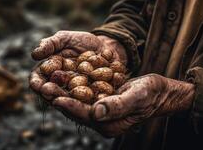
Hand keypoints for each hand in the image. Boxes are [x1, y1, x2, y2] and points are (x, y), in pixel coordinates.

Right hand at [29, 31, 126, 97]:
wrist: (105, 46)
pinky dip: (92, 98)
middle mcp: (62, 87)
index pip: (38, 80)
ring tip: (68, 97)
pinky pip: (92, 100)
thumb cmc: (81, 42)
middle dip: (50, 93)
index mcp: (50, 74)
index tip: (37, 84)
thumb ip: (50, 44)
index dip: (36, 83)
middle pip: (53, 94)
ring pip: (72, 100)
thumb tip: (34, 54)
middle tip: (48, 93)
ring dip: (69, 100)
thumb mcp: (64, 38)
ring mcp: (78, 94)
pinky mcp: (95, 97)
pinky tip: (93, 97)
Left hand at [52, 74, 194, 136]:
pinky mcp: (100, 104)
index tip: (55, 97)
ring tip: (47, 81)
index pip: (85, 116)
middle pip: (76, 110)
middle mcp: (102, 121)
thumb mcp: (136, 96)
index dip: (70, 106)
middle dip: (60, 99)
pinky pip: (82, 97)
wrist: (159, 92)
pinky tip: (62, 78)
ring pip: (76, 103)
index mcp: (110, 124)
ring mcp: (100, 114)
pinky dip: (72, 88)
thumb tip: (96, 113)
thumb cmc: (151, 93)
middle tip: (43, 87)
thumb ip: (117, 105)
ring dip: (62, 92)